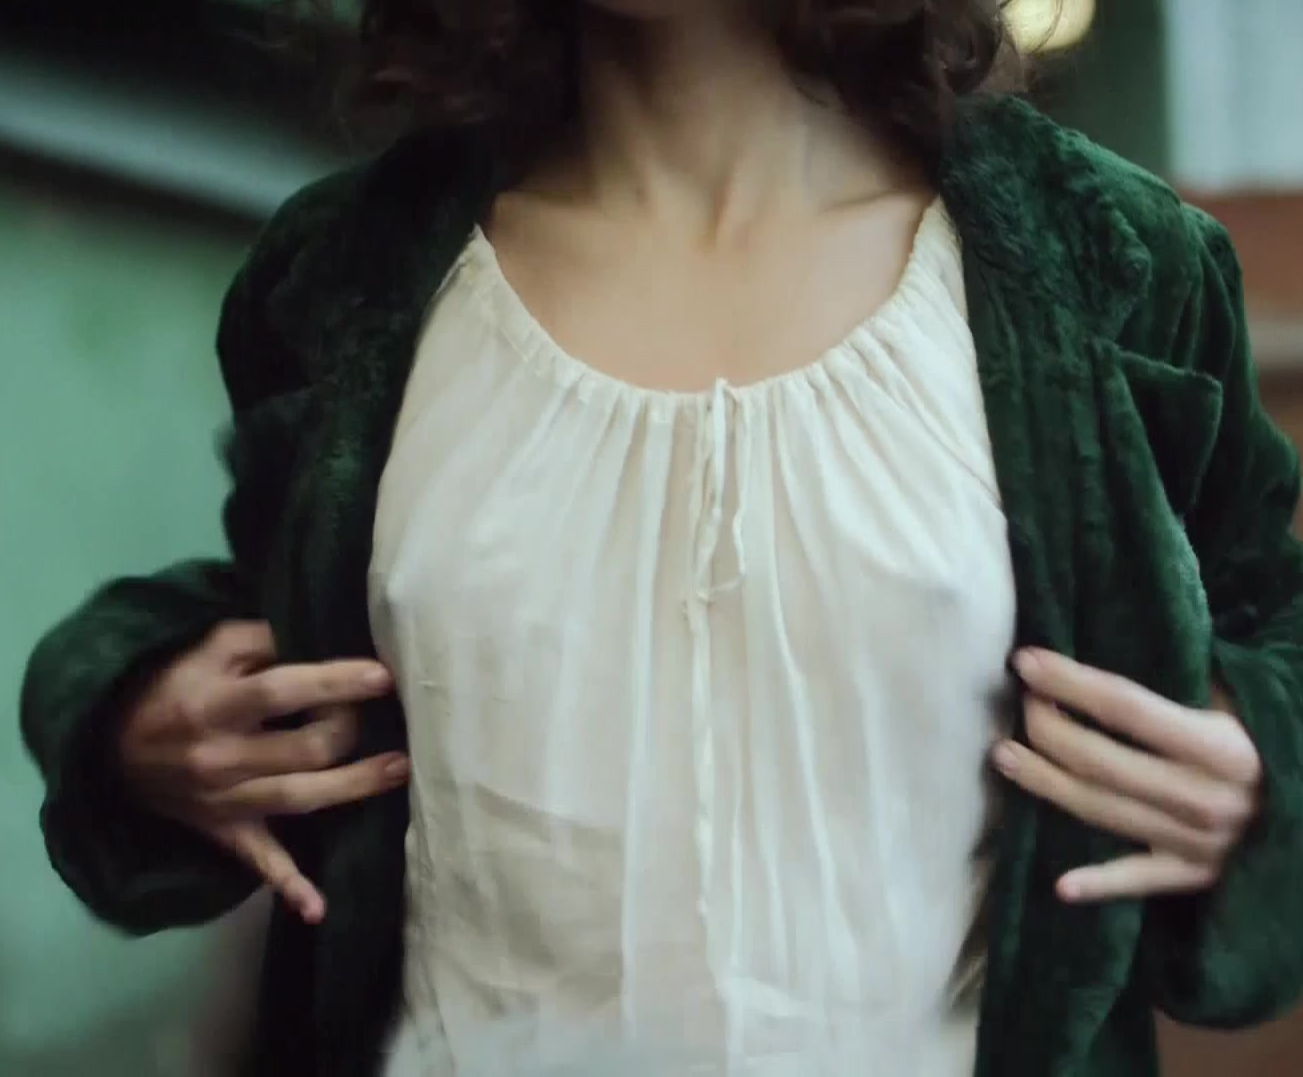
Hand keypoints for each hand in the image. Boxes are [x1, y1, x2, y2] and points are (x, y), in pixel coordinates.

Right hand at [118, 620, 407, 923]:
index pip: (284, 691)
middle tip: (379, 715)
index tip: (383, 677)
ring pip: (300, 798)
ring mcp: (225, 801)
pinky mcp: (225, 831)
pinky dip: (288, 887)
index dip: (336, 683)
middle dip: (348, 731)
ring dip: (354, 787)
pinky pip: (259, 862)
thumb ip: (264, 640)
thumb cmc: (176, 684)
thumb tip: (323, 638)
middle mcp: (221, 757)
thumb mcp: (210, 647)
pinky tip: (318, 909)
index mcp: (216, 706)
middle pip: (304, 750)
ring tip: (400, 770)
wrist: (112, 744)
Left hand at [992, 648, 1262, 903]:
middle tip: (1020, 705)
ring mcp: (1201, 844)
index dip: (1068, 682)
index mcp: (1222, 747)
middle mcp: (1207, 798)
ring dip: (1045, 784)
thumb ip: (1184, 679)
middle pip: (1100, 762)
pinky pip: (1138, 881)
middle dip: (1048, 729)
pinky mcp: (1198, 876)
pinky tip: (1060, 885)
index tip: (1024, 660)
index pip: (1124, 706)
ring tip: (1004, 755)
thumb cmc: (1271, 737)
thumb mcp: (1241, 699)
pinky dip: (1100, 884)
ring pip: (1101, 812)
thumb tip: (1105, 639)